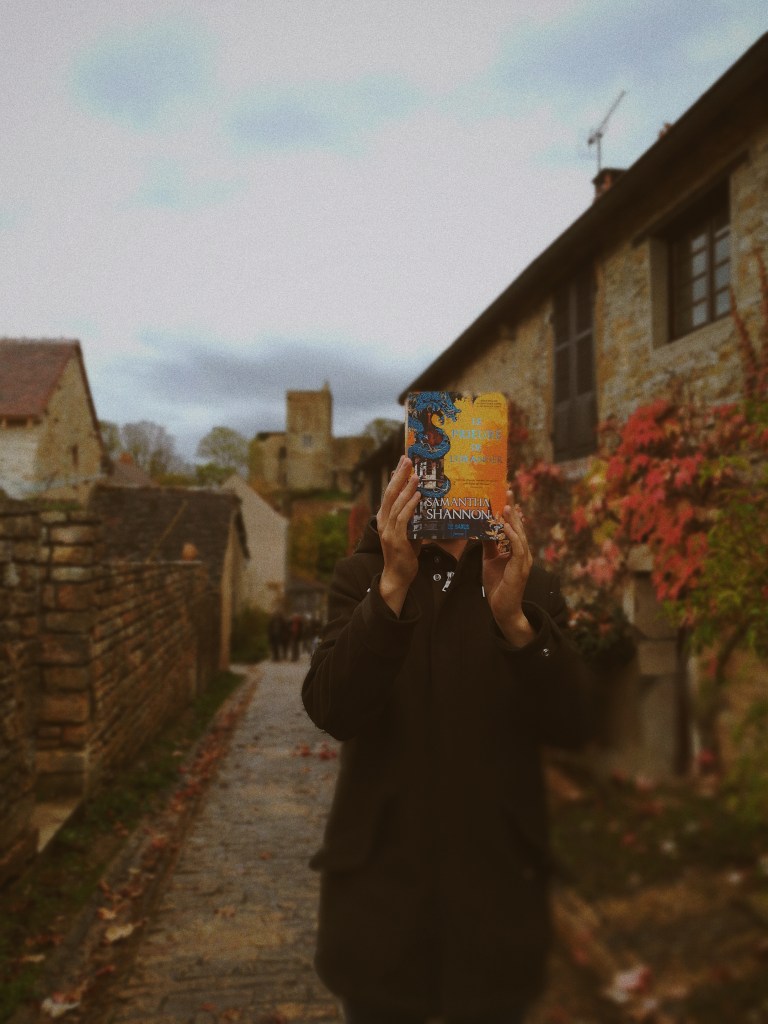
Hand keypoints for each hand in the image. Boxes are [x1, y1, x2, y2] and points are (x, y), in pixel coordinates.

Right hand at [376, 456, 421, 614]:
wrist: (397, 576)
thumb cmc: (404, 554)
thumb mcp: (407, 531)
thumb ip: (411, 517)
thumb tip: (422, 501)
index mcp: (384, 518)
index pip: (389, 492)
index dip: (395, 476)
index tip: (402, 461)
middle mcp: (383, 521)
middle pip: (390, 493)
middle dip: (399, 475)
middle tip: (407, 460)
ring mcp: (388, 530)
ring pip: (396, 504)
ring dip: (406, 488)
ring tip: (415, 475)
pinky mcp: (396, 539)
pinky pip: (403, 518)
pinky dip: (410, 506)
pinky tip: (418, 496)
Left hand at [482, 492, 534, 646]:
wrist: (502, 608)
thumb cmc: (497, 585)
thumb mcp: (490, 559)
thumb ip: (489, 544)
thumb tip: (483, 528)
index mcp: (517, 550)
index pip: (514, 526)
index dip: (511, 511)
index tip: (505, 495)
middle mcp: (523, 552)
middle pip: (519, 526)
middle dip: (513, 509)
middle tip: (508, 491)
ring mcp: (524, 560)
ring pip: (519, 535)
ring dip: (513, 520)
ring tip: (506, 506)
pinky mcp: (520, 568)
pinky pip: (518, 548)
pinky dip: (512, 536)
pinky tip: (506, 526)